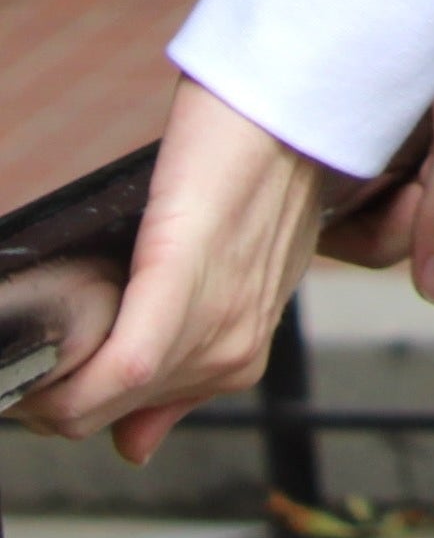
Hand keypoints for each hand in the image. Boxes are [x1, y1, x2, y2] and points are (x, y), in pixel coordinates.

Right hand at [14, 77, 330, 466]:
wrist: (295, 92)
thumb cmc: (256, 163)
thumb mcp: (233, 270)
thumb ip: (188, 362)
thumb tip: (135, 445)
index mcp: (241, 348)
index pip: (133, 421)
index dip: (74, 403)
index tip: (47, 368)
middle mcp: (233, 353)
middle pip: (105, 419)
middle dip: (53, 392)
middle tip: (33, 344)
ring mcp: (217, 326)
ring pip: (97, 404)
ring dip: (48, 379)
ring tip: (41, 326)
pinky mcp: (184, 281)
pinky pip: (120, 369)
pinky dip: (67, 375)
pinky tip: (43, 352)